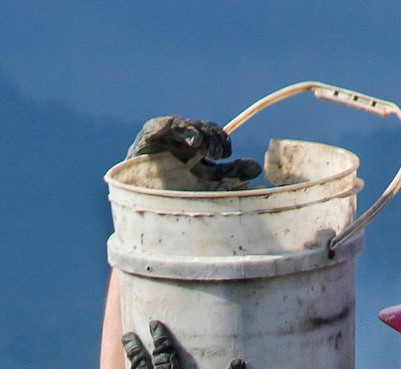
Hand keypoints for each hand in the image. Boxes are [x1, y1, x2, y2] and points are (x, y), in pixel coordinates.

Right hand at [125, 116, 261, 186]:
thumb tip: (257, 169)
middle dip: (210, 137)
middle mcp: (179, 141)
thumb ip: (230, 175)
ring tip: (198, 143)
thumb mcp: (208, 185)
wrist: (147, 210)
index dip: (221, 140)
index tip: (227, 154)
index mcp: (194, 148)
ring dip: (193, 132)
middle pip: (199, 128)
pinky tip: (181, 137)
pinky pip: (157, 126)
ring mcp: (162, 140)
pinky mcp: (144, 142)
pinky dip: (168, 126)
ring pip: (182, 125)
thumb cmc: (177, 197)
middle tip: (215, 153)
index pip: (212, 134)